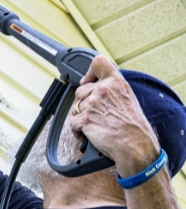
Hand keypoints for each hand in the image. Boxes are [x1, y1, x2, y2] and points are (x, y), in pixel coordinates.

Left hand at [69, 55, 159, 175]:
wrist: (136, 146)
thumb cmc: (134, 127)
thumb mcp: (128, 98)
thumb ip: (112, 89)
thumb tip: (94, 87)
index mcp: (116, 82)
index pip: (98, 62)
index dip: (89, 72)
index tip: (88, 82)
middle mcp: (103, 90)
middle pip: (80, 91)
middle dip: (84, 103)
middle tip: (97, 115)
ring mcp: (92, 104)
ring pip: (75, 107)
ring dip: (81, 118)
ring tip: (96, 126)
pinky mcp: (84, 118)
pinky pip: (72, 123)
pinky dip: (78, 131)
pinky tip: (89, 135)